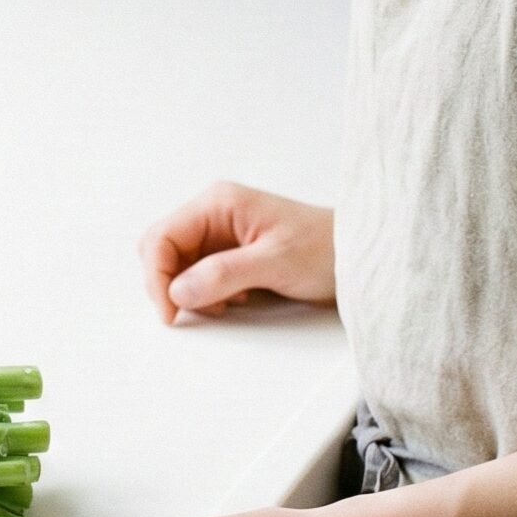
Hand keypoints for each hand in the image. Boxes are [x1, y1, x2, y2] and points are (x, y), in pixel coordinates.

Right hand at [139, 182, 334, 323]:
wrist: (359, 257)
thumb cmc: (326, 249)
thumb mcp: (275, 262)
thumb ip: (223, 274)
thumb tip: (177, 291)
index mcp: (217, 204)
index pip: (161, 237)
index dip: (157, 276)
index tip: (170, 312)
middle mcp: (212, 214)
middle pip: (162, 250)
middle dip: (170, 284)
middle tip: (194, 311)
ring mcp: (219, 233)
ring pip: (178, 266)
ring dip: (193, 291)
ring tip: (231, 302)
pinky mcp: (229, 253)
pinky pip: (199, 275)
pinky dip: (209, 294)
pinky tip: (239, 298)